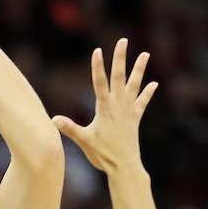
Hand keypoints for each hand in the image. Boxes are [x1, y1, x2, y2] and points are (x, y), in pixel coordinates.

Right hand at [53, 38, 156, 174]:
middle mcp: (118, 106)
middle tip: (123, 41)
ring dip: (139, 70)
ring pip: (134, 86)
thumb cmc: (103, 155)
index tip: (98, 51)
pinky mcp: (135, 120)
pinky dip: (147, 93)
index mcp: (105, 109)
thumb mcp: (84, 141)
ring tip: (145, 54)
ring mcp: (128, 112)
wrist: (124, 167)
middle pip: (119, 77)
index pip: (100, 83)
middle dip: (120, 59)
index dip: (98, 67)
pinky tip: (154, 83)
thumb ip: (70, 129)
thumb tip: (53, 120)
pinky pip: (142, 103)